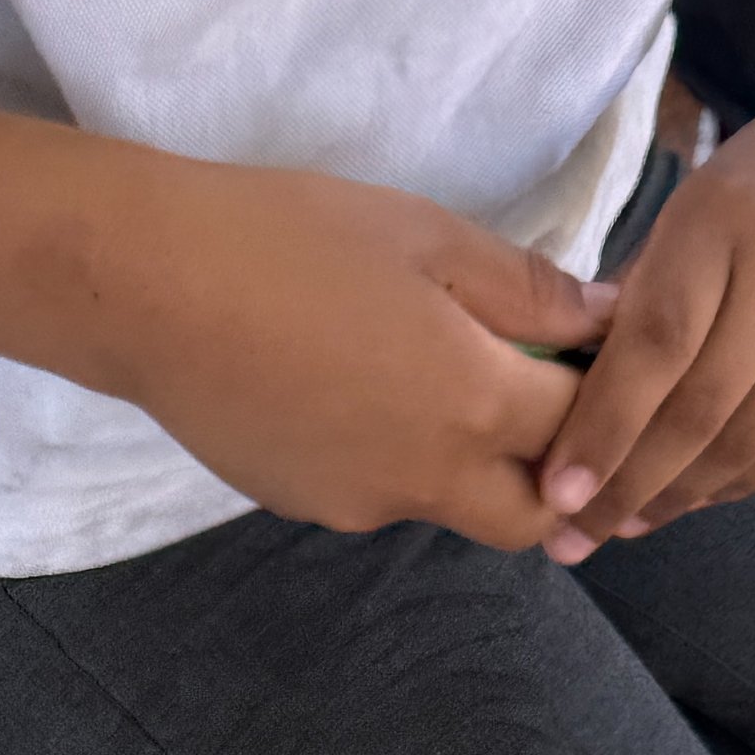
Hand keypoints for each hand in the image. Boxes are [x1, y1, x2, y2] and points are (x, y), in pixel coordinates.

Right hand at [116, 164, 600, 548]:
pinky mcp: (306, 505)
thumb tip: (605, 320)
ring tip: (429, 376)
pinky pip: (380, 494)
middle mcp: (427, 477)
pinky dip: (397, 456)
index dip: (610, 394)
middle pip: (534, 517)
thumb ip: (528, 289)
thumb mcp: (427, 236)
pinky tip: (353, 387)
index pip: (590, 428)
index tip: (601, 357)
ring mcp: (360, 504)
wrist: (144, 288)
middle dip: (558, 478)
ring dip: (469, 463)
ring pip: (451, 506)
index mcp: (474, 401)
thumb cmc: (287, 238)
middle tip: (545, 409)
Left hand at [531, 86, 754, 556]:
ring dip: (682, 495)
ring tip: (628, 524)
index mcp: (726, 217)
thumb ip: (639, 290)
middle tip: (576, 538)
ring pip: (753, 437)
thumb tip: (568, 399)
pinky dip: (742, 478)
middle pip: (702, 407)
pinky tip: (697, 497)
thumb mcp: (697, 200)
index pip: (654, 347)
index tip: (556, 492)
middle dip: (630, 485)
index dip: (602, 430)